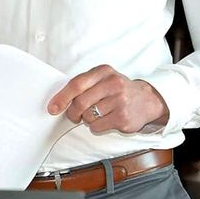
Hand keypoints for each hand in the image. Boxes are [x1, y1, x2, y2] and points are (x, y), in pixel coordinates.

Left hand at [47, 65, 167, 133]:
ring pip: (88, 116)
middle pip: (80, 102)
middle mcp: (113, 84)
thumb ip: (83, 85)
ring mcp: (119, 101)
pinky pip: (97, 126)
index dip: (62, 97)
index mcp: (103, 71)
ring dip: (87, 119)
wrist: (147, 100)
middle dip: (73, 113)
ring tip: (97, 114)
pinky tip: (106, 119)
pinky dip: (96, 126)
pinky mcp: (123, 117)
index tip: (52, 108)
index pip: (77, 84)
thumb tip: (58, 101)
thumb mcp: (103, 79)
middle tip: (74, 116)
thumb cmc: (117, 90)